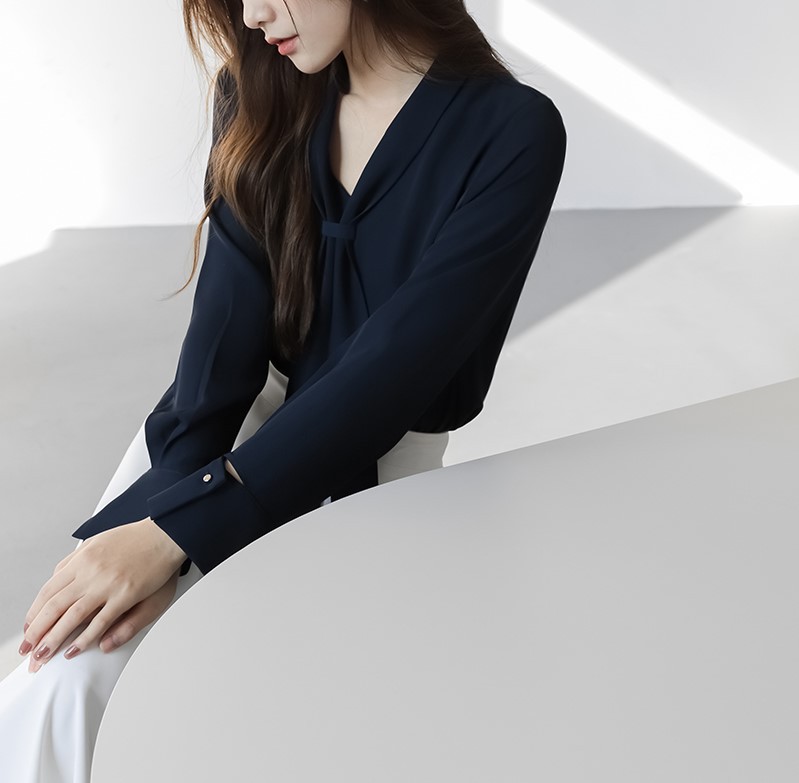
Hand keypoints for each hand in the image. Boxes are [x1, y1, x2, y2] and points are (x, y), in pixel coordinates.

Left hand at [20, 519, 186, 672]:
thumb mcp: (98, 541)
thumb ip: (75, 559)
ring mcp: (107, 584)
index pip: (48, 590)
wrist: (165, 532)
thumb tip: (56, 576)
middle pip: (54, 606)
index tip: (29, 628)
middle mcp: (90, 571)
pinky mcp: (126, 594)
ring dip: (54, 639)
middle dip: (37, 631)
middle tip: (28, 649)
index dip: (35, 612)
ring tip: (43, 655)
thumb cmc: (135, 538)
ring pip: (71, 617)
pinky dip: (85, 638)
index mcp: (82, 558)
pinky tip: (75, 649)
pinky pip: (100, 621)